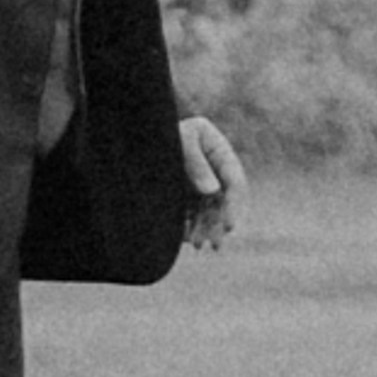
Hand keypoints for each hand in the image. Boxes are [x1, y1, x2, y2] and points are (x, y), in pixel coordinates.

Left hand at [177, 114, 245, 247]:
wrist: (141, 134)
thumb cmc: (164, 131)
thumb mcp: (181, 140)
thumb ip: (196, 162)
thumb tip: (212, 191)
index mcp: (220, 151)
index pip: (234, 181)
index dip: (234, 205)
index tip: (230, 226)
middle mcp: (214, 169)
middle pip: (222, 200)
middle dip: (218, 224)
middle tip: (216, 245)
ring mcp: (199, 180)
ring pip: (207, 210)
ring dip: (205, 228)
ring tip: (198, 245)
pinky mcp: (185, 190)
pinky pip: (190, 211)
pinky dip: (190, 225)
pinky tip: (185, 238)